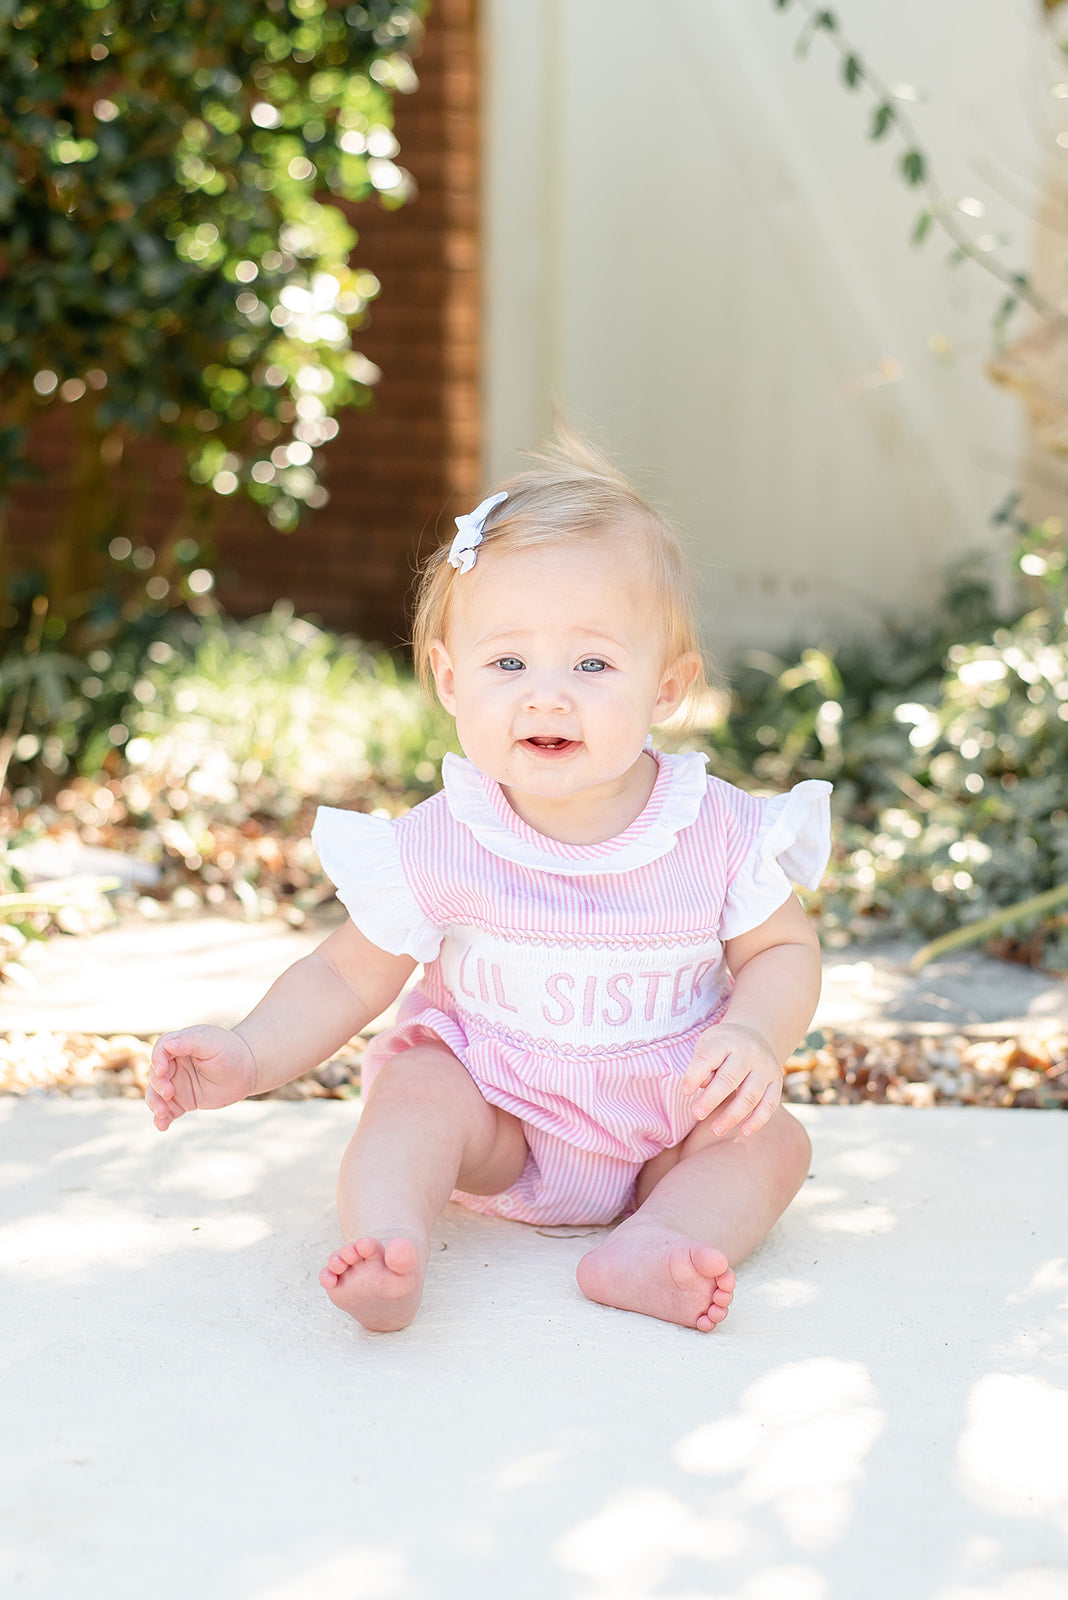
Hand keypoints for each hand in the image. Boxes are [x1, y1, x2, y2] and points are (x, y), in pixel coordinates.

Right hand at [147, 1025, 258, 1131]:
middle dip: (158, 1085)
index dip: (157, 1059)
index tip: (162, 1070)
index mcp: (180, 1045)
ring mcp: (177, 1083)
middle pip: (156, 1074)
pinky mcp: (183, 1101)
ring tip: (162, 1113)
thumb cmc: (230, 1050)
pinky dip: (162, 1119)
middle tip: (169, 1093)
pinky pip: (168, 1110)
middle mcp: (175, 1064)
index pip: (161, 1049)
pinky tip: (162, 1126)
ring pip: (157, 1094)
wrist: (247, 1070)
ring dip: (155, 1104)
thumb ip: (190, 1042)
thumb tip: (169, 1045)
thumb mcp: (212, 1042)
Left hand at [680, 1022, 782, 1139]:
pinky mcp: (776, 1081)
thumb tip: (702, 1087)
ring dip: (732, 1115)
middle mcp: (748, 1053)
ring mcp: (765, 1067)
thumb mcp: (707, 1044)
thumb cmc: (722, 1046)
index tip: (685, 1092)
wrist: (756, 1035)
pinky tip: (743, 1132)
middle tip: (697, 1114)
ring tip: (715, 1130)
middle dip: (712, 1099)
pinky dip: (757, 1120)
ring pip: (750, 1095)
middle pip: (729, 1078)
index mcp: (726, 1041)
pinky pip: (769, 1104)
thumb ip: (702, 1064)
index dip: (695, 1075)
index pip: (708, 1057)